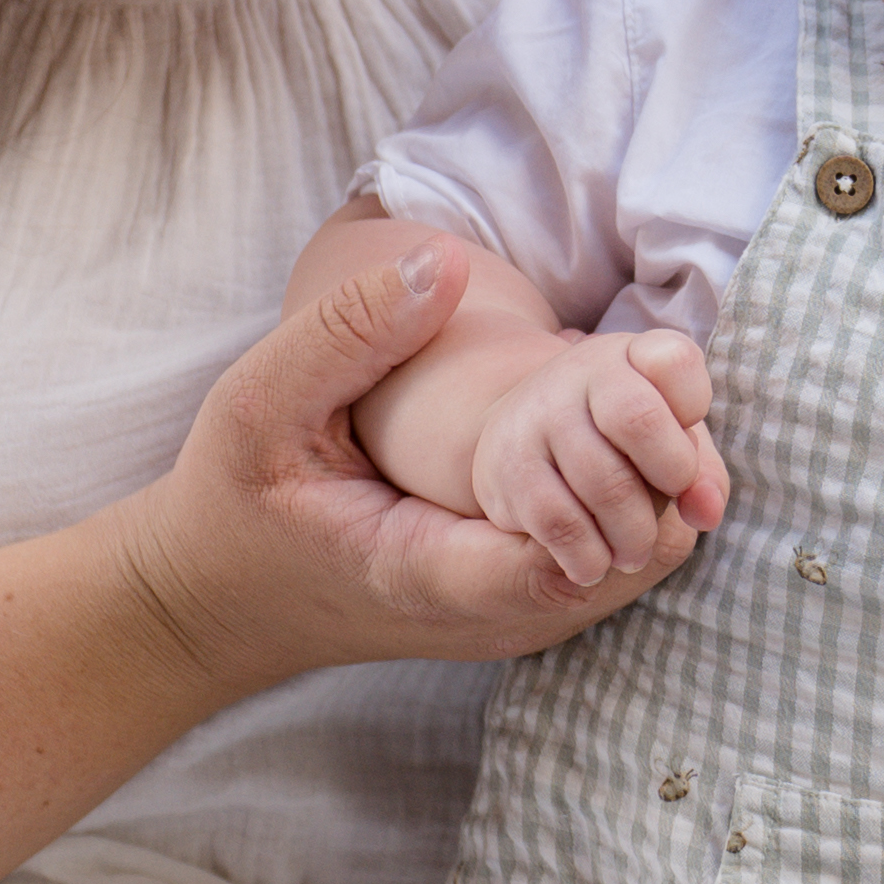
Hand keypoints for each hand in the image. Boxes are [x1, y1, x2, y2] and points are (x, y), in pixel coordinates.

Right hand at [115, 239, 701, 696]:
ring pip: (632, 569)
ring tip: (654, 398)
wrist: (212, 599)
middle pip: (627, 564)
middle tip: (671, 385)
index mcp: (426, 571)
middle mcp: (484, 616)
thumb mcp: (263, 402)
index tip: (631, 397)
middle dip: (661, 474)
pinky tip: (617, 432)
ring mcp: (505, 621)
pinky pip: (605, 562)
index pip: (568, 556)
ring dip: (654, 484)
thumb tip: (447, 262)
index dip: (627, 479)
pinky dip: (630, 499)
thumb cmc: (234, 498)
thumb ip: (351, 333)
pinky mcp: (513, 606)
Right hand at [469, 325, 729, 595]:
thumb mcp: (669, 443)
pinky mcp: (507, 464)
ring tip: (631, 554)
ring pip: (602, 481)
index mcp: (631, 356)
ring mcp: (539, 414)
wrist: (523, 440)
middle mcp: (581, 372)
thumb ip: (702, 475)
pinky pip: (559, 519)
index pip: (672, 362)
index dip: (692, 409)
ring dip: (630, 535)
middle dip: (668, 482)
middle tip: (664, 518)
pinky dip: (587, 555)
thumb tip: (706, 513)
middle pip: (638, 420)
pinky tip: (593, 565)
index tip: (683, 455)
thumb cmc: (617, 446)